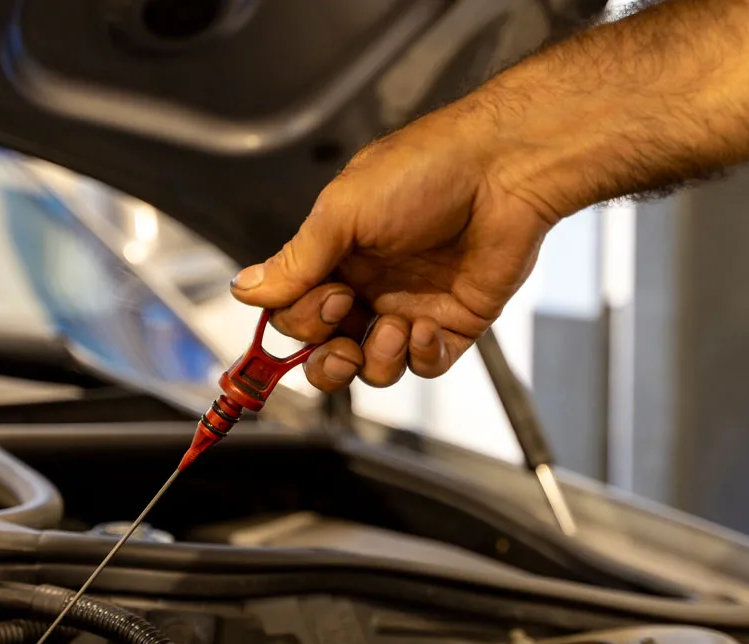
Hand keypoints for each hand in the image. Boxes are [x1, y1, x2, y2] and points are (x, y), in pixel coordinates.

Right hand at [228, 100, 558, 391]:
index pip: (296, 313)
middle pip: (328, 351)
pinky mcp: (454, 323)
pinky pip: (425, 366)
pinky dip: (420, 357)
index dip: (301, 321)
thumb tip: (245, 288)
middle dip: (328, 360)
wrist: (503, 169)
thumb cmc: (428, 169)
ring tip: (395, 326)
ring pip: (374, 369)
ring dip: (377, 360)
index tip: (326, 298)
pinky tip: (424, 328)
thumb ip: (296, 259)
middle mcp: (370, 285)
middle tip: (343, 335)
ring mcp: (411, 306)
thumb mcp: (344, 211)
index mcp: (337, 254)